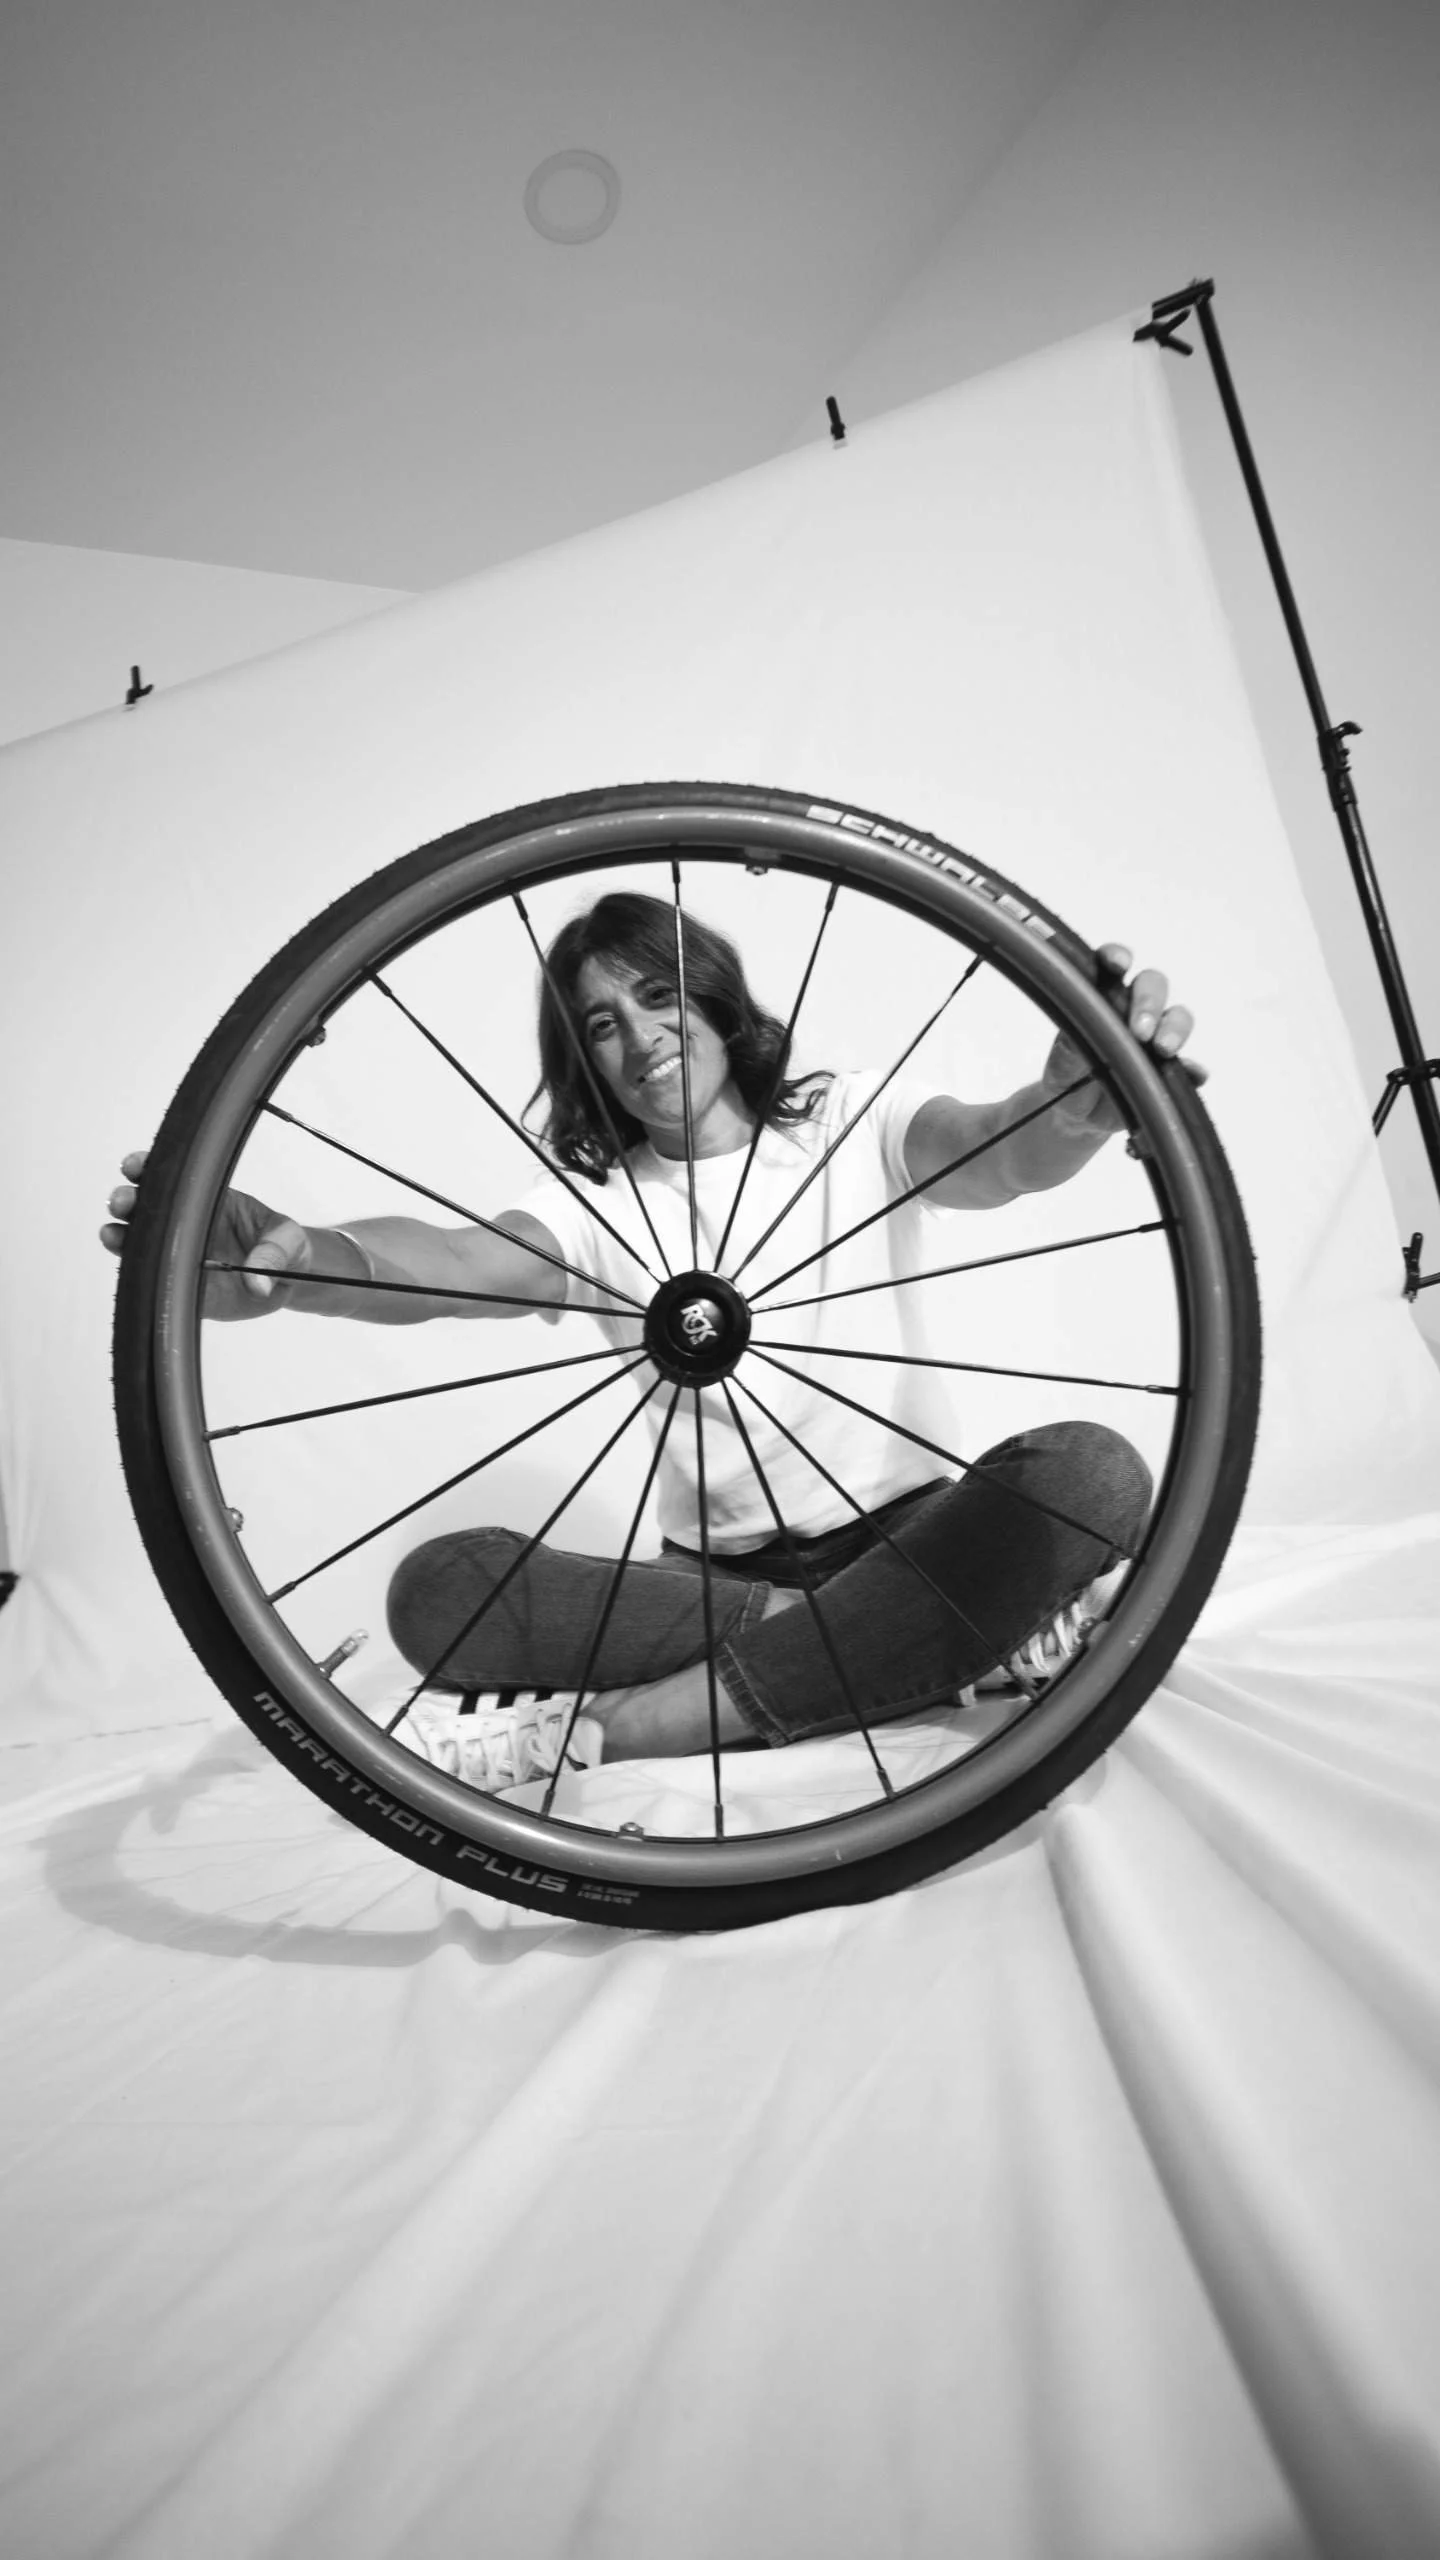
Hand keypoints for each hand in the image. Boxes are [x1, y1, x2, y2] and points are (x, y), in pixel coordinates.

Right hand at [102, 1151, 313, 1319]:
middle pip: (146, 1206)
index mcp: (210, 1199)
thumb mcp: (290, 1240)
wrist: (287, 1280)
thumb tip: (258, 1284)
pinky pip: (152, 1280)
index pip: (174, 1178)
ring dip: (120, 1235)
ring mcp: (179, 1254)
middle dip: (128, 1199)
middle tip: (123, 1201)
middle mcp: (187, 1224)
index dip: (149, 1168)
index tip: (136, 1166)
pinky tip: (124, 1265)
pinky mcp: (180, 1286)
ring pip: (139, 1242)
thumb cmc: (287, 1247)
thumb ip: (275, 1254)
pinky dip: (134, 1273)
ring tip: (112, 1234)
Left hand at [1043, 944, 1204, 1136]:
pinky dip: (1194, 1069)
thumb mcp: (1060, 1067)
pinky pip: (1191, 1065)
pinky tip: (1193, 1075)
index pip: (1111, 966)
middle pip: (1153, 984)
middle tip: (1140, 1031)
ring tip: (1163, 1050)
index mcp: (1101, 999)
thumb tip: (1083, 1038)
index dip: (1116, 956)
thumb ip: (1070, 1050)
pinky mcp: (1170, 1070)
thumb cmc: (1067, 1080)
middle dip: (1149, 1002)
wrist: (1077, 1119)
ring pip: (1178, 1016)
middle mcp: (1132, 1011)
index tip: (1117, 965)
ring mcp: (1156, 1038)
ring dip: (1175, 1028)